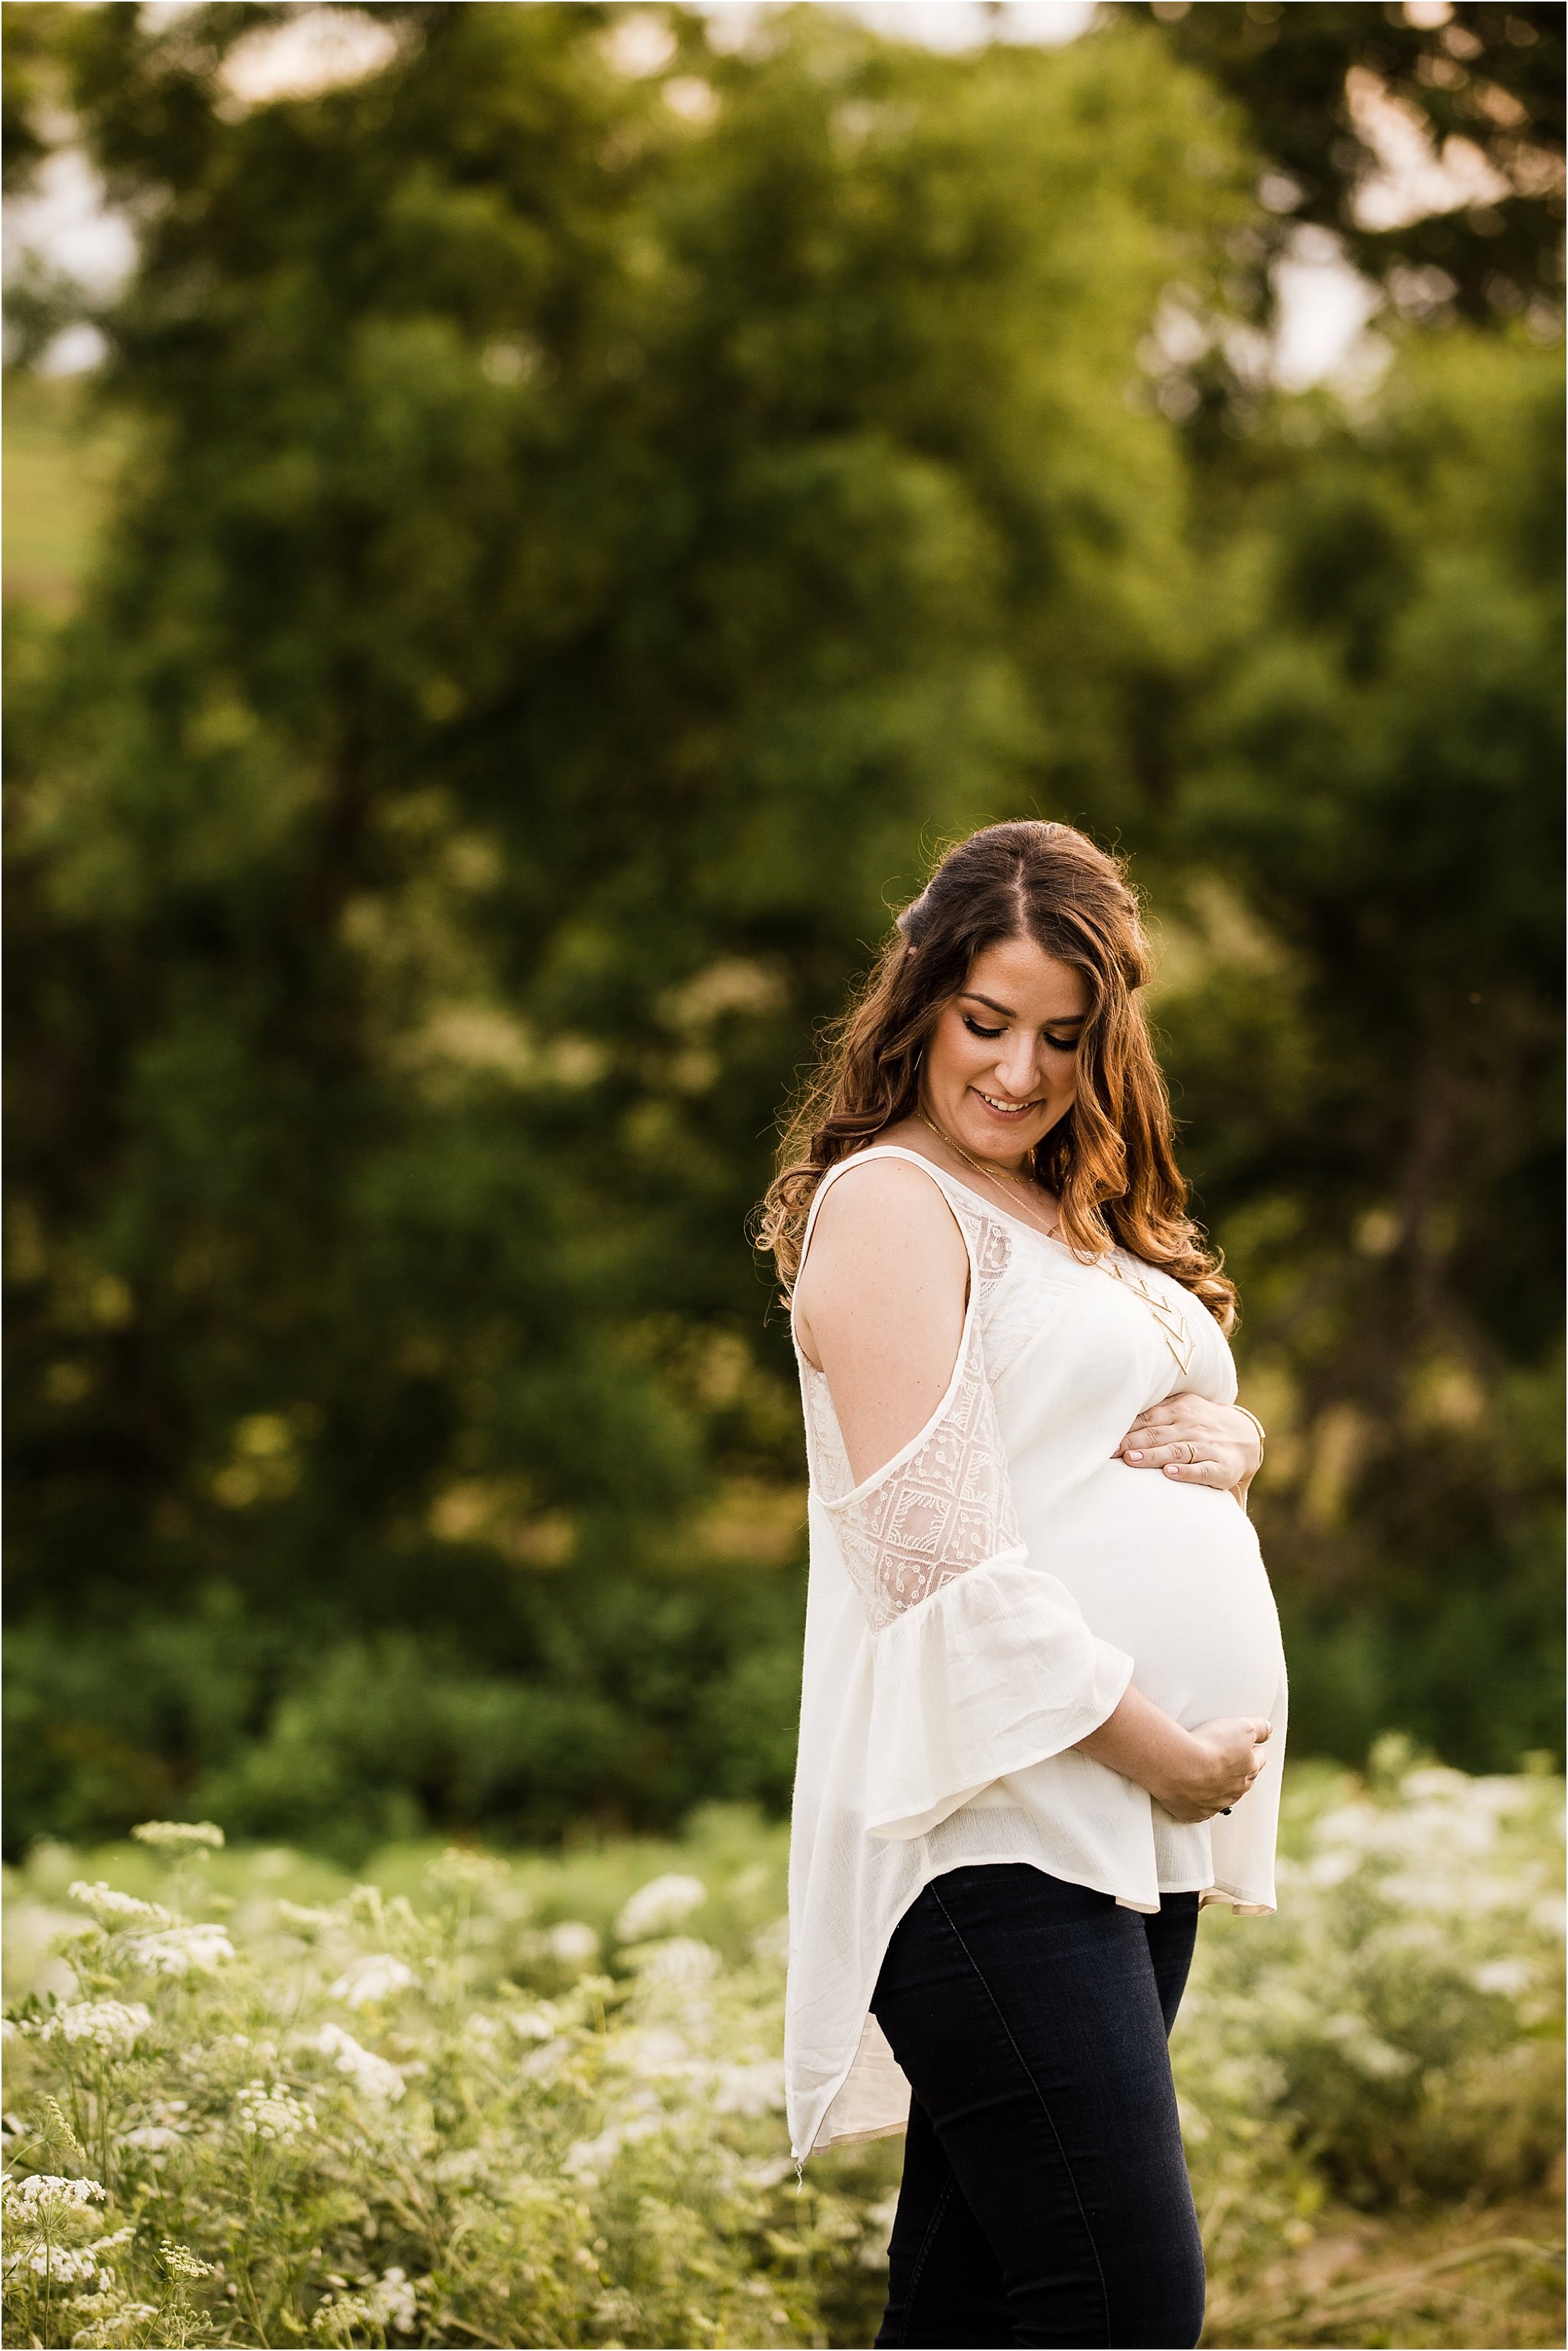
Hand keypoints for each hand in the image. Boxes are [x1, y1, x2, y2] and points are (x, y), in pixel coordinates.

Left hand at [1116, 1393, 1262, 1493]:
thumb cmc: (1201, 1423)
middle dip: (1133, 1442)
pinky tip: (1171, 1474)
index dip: (1125, 1428)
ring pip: (1176, 1451)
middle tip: (1111, 1451)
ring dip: (1153, 1455)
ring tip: (1132, 1460)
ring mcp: (1207, 1447)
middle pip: (1157, 1434)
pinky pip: (1203, 1470)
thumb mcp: (1183, 1408)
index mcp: (1179, 1411)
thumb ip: (1155, 1410)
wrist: (1246, 1436)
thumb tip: (1117, 1413)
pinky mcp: (1221, 1467)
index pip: (1148, 1418)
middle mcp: (1191, 1427)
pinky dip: (1187, 1472)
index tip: (1104, 1437)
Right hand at [1151, 1716, 1271, 1824]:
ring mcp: (1216, 1804)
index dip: (1253, 1749)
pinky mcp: (1195, 1813)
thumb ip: (1260, 1728)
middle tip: (1224, 1757)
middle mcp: (1236, 1791)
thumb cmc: (1210, 1746)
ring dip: (1216, 1786)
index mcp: (1250, 1770)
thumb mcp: (1243, 1727)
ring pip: (1222, 1796)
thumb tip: (1269, 1730)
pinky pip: (1199, 1808)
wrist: (1179, 1766)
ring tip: (1202, 1771)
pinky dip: (1196, 1800)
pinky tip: (1188, 1789)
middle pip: (1242, 1780)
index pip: (1259, 1759)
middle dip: (1237, 1770)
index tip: (1246, 1744)